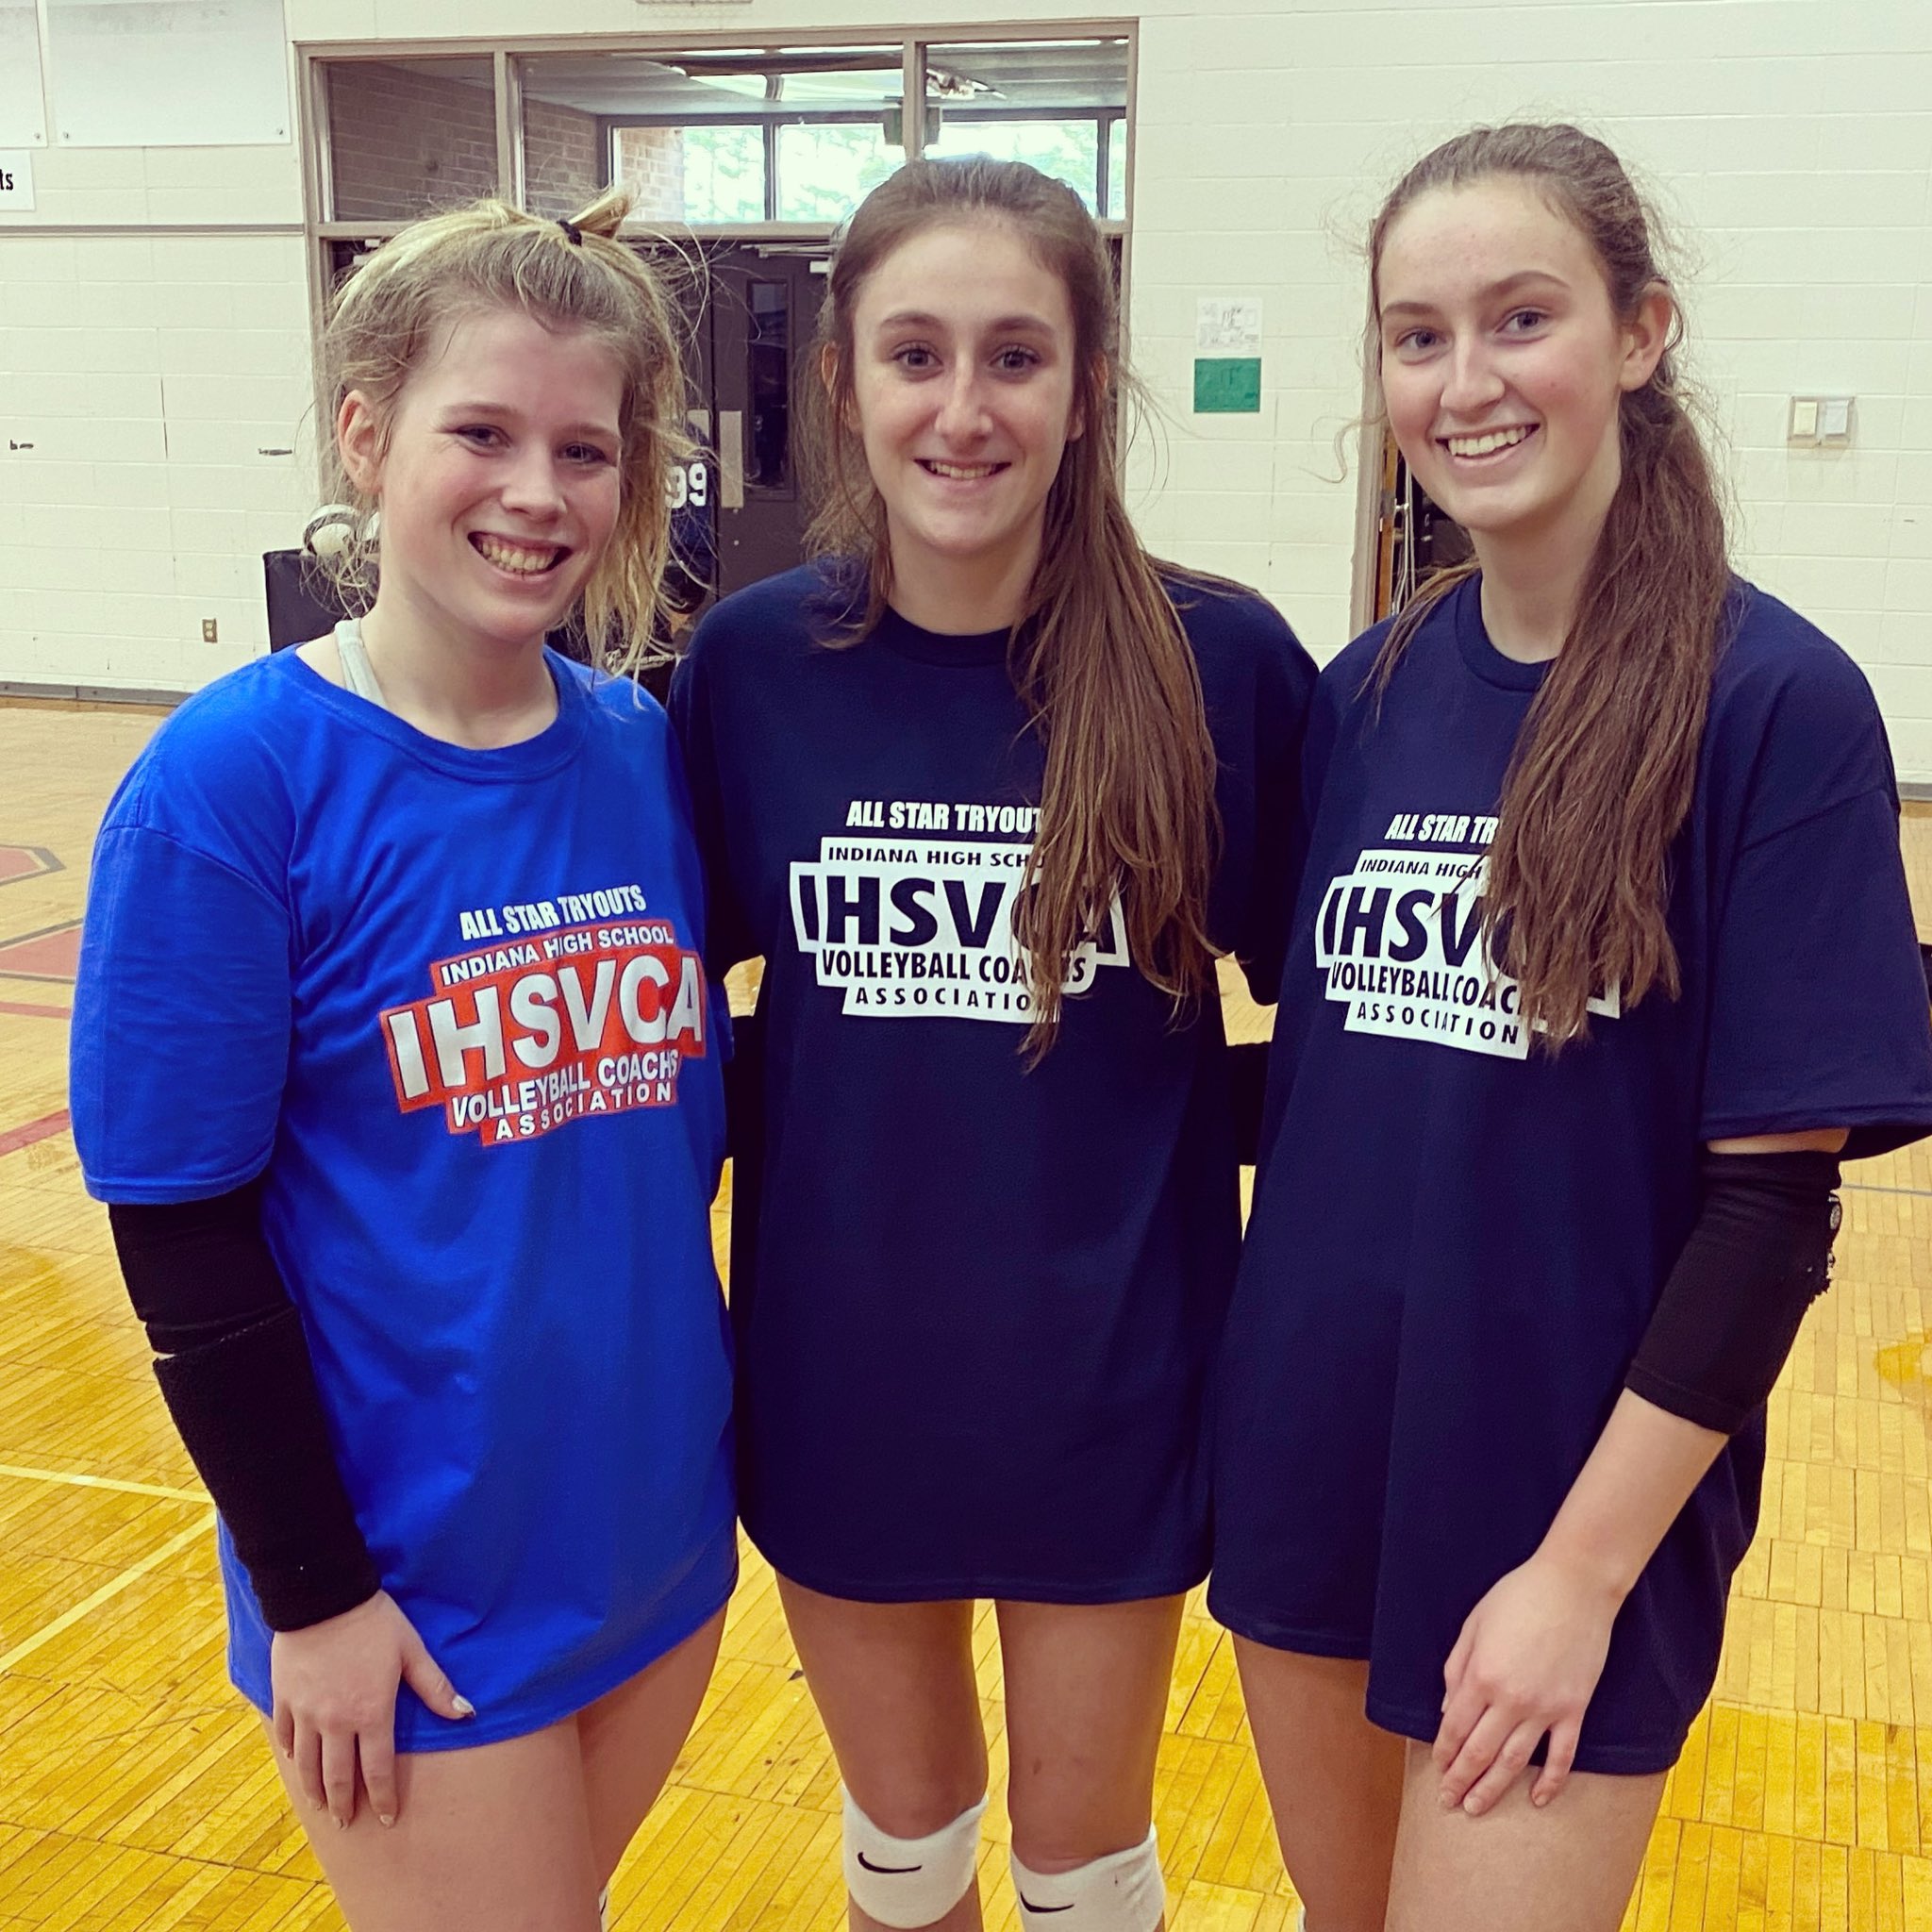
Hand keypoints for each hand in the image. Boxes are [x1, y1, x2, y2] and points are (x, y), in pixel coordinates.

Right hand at [270, 1590, 472, 1829]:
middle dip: (345, 1804)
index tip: (388, 1818)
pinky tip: (295, 1759)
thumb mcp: (411, 1651)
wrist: (323, 1596)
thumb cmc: (374, 1622)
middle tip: (348, 1823)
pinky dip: (291, 1752)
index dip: (384, 1797)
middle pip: (338, 1776)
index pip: (378, 1769)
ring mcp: (305, 1712)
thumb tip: (467, 1713)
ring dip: (315, 1788)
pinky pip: (284, 1735)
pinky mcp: (284, 1698)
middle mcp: (335, 1722)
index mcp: (371, 1713)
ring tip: (322, 1803)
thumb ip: (435, 1687)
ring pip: (307, 1763)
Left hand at [1431, 1551, 1619, 1814]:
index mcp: (1481, 1676)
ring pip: (1514, 1762)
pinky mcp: (1574, 1710)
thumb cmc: (1518, 1596)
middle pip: (1479, 1752)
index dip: (1443, 1754)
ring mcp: (1545, 1708)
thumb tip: (1445, 1709)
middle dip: (1460, 1780)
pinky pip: (1562, 1756)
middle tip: (1449, 1803)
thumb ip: (1456, 1669)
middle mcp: (1510, 1700)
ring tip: (1477, 1808)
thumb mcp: (1474, 1624)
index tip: (1437, 1771)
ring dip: (1493, 1789)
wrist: (1573, 1586)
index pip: (1454, 1727)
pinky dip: (1550, 1782)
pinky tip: (1537, 1799)